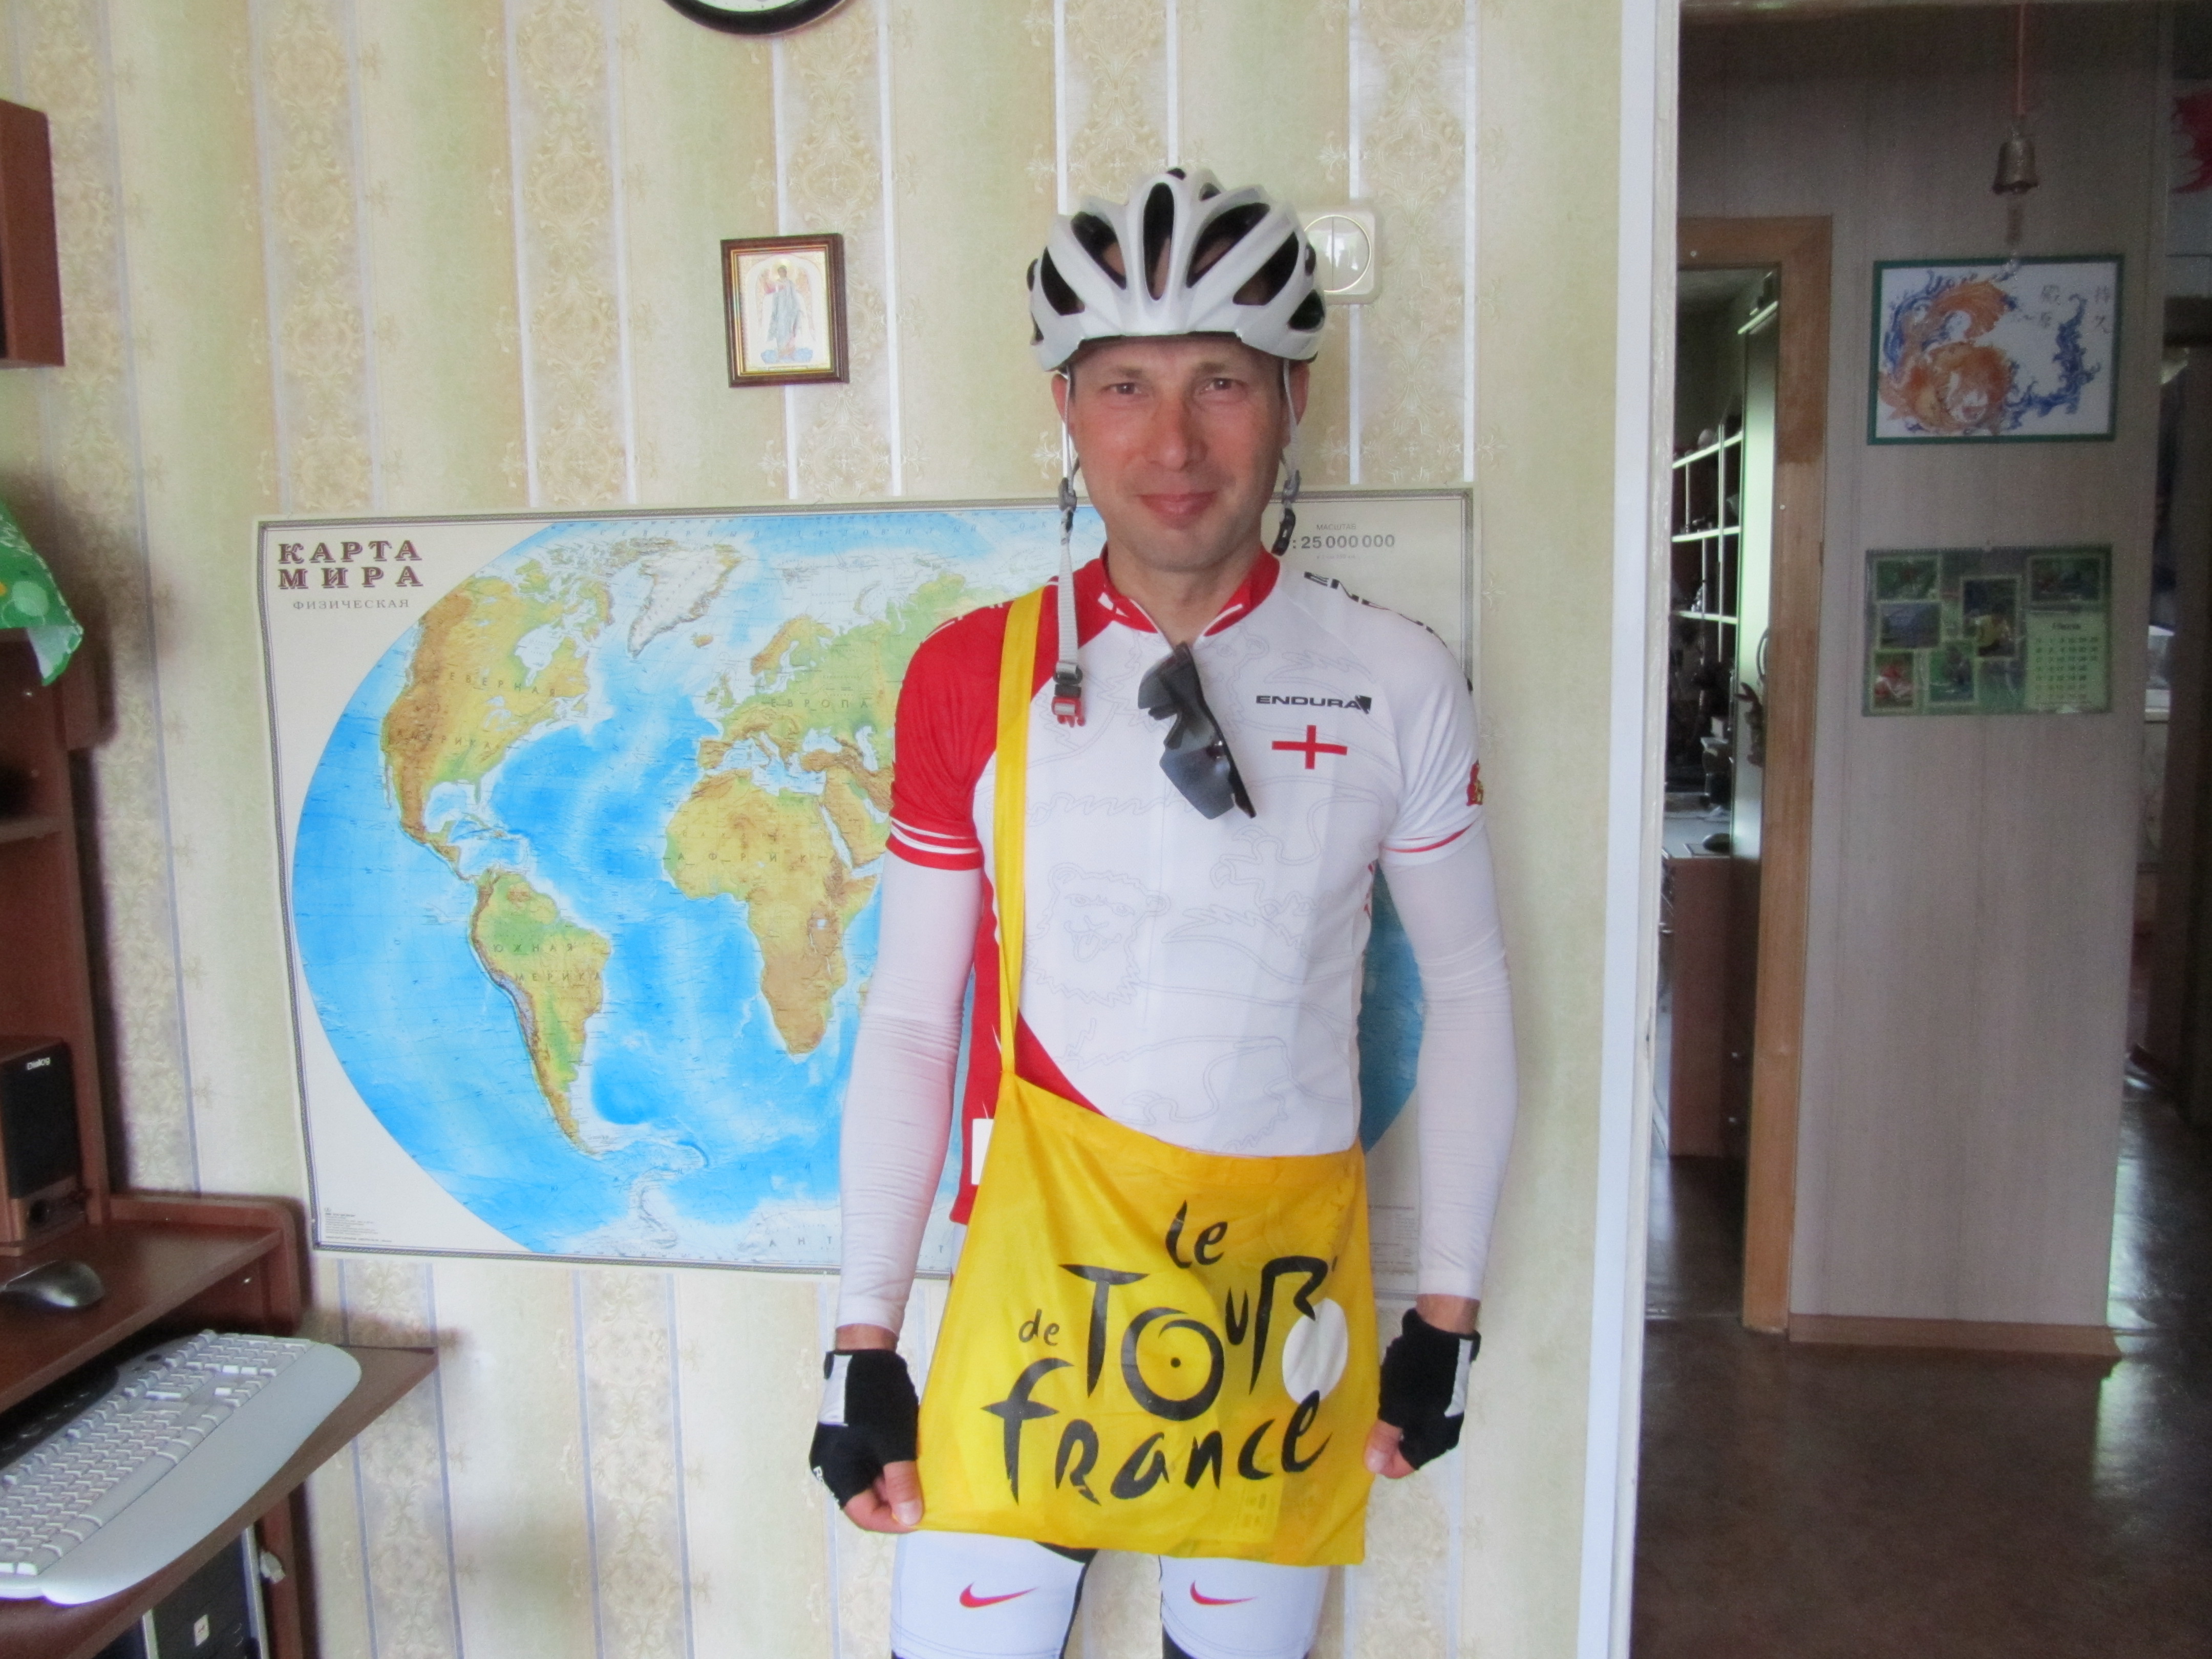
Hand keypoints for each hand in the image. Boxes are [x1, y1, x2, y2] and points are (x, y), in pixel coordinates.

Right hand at [810, 1342, 922, 1529]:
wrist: (866, 1353)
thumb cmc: (876, 1398)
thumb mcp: (893, 1442)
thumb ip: (901, 1482)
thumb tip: (910, 1519)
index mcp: (836, 1471)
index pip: (864, 1514)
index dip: (893, 1521)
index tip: (922, 1517)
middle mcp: (834, 1467)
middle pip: (868, 1499)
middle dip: (898, 1502)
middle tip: (930, 1500)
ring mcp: (844, 1452)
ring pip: (874, 1481)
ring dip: (899, 1483)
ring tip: (926, 1482)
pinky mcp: (854, 1439)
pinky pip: (875, 1463)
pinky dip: (894, 1466)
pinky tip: (916, 1463)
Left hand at [1366, 1300, 1480, 1474]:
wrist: (1442, 1331)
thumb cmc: (1419, 1374)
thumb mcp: (1397, 1407)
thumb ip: (1385, 1438)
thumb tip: (1373, 1468)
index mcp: (1436, 1441)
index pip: (1404, 1466)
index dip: (1381, 1460)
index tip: (1359, 1447)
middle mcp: (1443, 1433)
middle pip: (1408, 1448)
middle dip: (1384, 1442)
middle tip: (1361, 1428)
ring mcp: (1443, 1412)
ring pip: (1411, 1429)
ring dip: (1391, 1423)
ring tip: (1370, 1410)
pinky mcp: (1439, 1394)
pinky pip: (1416, 1412)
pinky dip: (1400, 1408)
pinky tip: (1386, 1395)